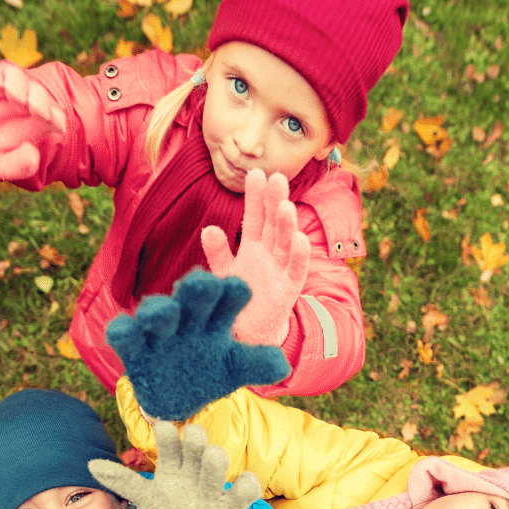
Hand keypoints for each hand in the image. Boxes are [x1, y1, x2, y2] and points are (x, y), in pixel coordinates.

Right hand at [0, 53, 67, 181]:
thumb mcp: (0, 167)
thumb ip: (18, 165)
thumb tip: (32, 153)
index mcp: (33, 121)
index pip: (54, 114)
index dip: (57, 117)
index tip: (54, 123)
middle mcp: (20, 99)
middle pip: (37, 92)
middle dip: (40, 98)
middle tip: (35, 109)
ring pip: (15, 74)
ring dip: (19, 83)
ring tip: (17, 97)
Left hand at [88, 422, 260, 508]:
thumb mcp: (147, 497)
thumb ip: (123, 481)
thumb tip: (90, 464)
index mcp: (173, 463)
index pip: (169, 438)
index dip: (165, 432)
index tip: (161, 428)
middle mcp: (194, 468)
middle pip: (196, 441)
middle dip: (193, 437)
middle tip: (191, 437)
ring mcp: (214, 484)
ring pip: (218, 460)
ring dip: (215, 459)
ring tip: (212, 461)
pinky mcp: (234, 503)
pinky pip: (248, 488)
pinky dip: (247, 486)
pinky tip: (242, 488)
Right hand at [106, 268, 288, 420]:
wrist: (178, 399)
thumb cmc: (210, 374)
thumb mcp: (234, 369)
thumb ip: (257, 364)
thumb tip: (284, 366)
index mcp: (216, 318)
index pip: (227, 300)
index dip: (232, 294)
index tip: (241, 288)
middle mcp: (188, 318)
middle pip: (193, 299)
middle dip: (197, 290)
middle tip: (204, 281)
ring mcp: (159, 333)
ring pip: (158, 314)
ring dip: (159, 311)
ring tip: (163, 309)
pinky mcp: (134, 348)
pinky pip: (125, 337)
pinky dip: (121, 332)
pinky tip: (120, 328)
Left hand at [201, 169, 310, 346]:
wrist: (248, 334)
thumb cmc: (238, 300)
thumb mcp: (225, 274)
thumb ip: (218, 253)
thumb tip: (208, 228)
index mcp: (253, 247)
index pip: (255, 217)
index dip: (255, 197)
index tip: (256, 173)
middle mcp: (269, 255)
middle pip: (273, 224)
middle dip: (274, 201)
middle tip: (275, 177)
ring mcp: (280, 271)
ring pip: (286, 243)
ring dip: (287, 225)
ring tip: (285, 205)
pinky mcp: (288, 292)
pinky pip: (296, 272)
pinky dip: (299, 257)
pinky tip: (300, 240)